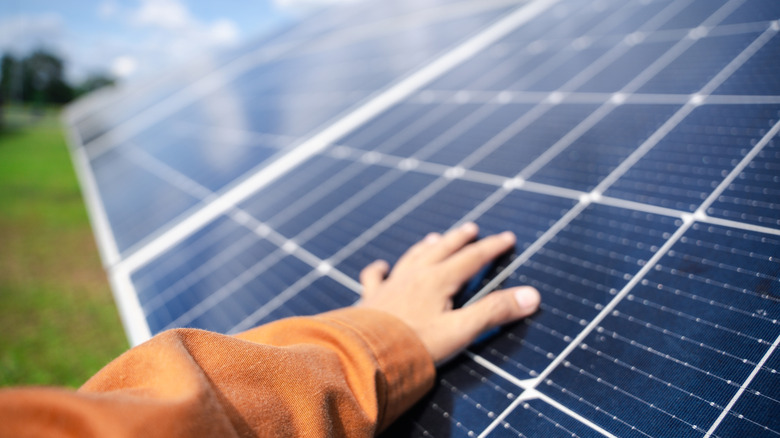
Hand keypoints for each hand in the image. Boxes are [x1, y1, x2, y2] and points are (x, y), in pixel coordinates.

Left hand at [358, 222, 539, 364]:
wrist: (365, 355)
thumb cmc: (415, 345)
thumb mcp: (461, 331)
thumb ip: (494, 312)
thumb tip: (531, 296)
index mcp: (438, 280)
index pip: (471, 258)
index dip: (492, 247)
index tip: (507, 238)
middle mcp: (414, 276)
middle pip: (442, 250)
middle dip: (459, 239)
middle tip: (471, 228)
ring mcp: (390, 285)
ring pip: (412, 258)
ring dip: (427, 247)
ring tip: (435, 239)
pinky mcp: (371, 299)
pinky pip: (374, 277)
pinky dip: (379, 269)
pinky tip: (380, 266)